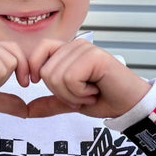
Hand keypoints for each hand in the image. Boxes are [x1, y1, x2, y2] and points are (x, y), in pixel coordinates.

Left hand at [27, 38, 150, 118]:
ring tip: (90, 92)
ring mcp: (86, 49)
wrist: (128, 105)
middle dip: (61, 92)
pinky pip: (71, 78)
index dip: (35, 70)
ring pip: (56, 76)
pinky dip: (80, 93)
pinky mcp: (95, 56)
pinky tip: (95, 90)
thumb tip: (26, 110)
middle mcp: (76, 45)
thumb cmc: (103, 99)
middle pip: (45, 71)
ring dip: (72, 95)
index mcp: (68, 51)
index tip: (40, 84)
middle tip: (81, 94)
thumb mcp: (70, 102)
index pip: (39, 50)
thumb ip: (49, 102)